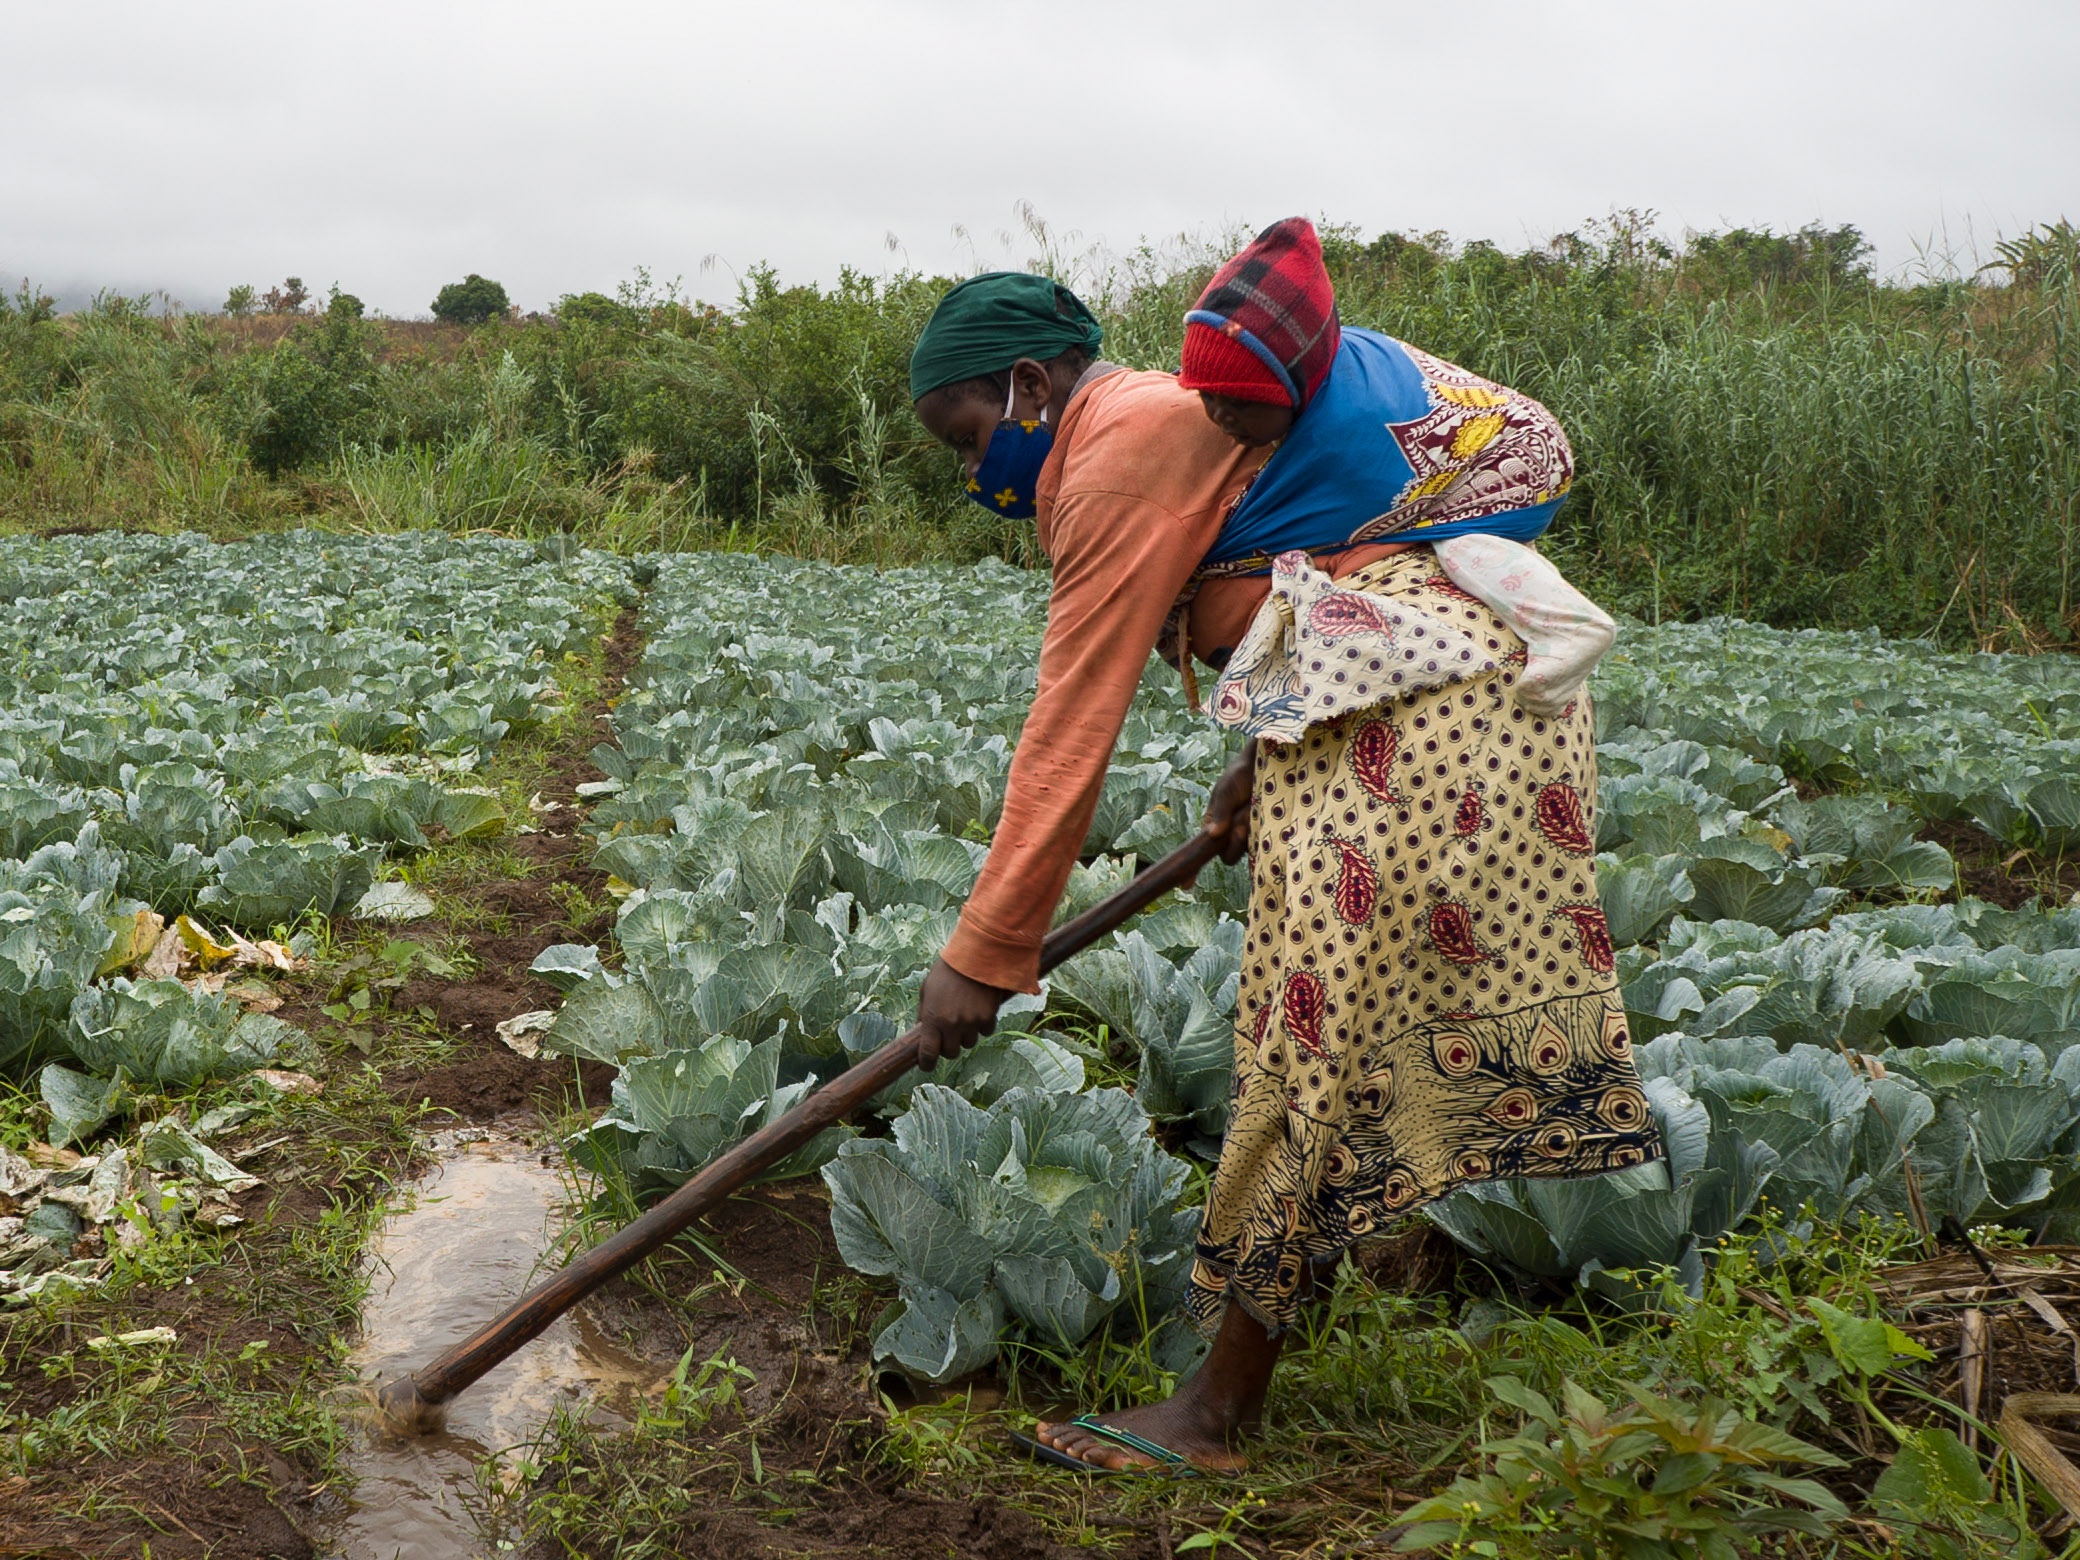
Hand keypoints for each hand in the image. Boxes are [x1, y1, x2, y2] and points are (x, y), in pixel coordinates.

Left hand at [914, 957, 1009, 1069]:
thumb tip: (922, 1031)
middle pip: (950, 1053)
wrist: (975, 956)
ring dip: (966, 1035)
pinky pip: (985, 1031)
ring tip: (964, 1017)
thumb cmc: (947, 971)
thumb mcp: (927, 990)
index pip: (928, 1054)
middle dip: (948, 1047)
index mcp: (932, 1019)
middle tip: (948, 1035)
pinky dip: (982, 1025)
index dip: (926, 1063)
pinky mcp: (988, 1017)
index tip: (927, 1064)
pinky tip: (978, 1010)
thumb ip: (923, 1013)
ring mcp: (971, 1023)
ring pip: (969, 1043)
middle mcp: (951, 1025)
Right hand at [1201, 740, 1256, 864]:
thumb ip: (1220, 812)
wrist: (1265, 764)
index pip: (1199, 851)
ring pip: (1245, 849)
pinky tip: (1263, 818)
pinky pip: (1261, 844)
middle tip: (1241, 820)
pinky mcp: (1264, 832)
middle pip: (1228, 854)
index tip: (1184, 885)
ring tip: (1252, 810)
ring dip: (1249, 833)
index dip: (1192, 869)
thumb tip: (1212, 834)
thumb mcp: (1226, 791)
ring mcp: (1247, 834)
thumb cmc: (1239, 775)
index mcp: (1212, 825)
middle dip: (1235, 842)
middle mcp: (1228, 833)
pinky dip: (1262, 835)